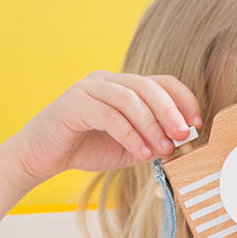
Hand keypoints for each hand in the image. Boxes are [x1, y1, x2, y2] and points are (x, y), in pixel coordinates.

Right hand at [10, 71, 202, 184]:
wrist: (39, 157)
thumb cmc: (84, 149)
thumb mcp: (128, 148)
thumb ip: (152, 143)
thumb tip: (181, 143)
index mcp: (122, 86)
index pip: (160, 82)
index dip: (182, 100)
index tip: (197, 123)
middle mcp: (107, 80)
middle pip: (148, 86)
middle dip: (171, 111)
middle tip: (183, 135)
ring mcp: (89, 88)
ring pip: (130, 98)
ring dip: (152, 124)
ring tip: (163, 148)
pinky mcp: (74, 103)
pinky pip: (109, 115)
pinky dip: (130, 134)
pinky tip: (140, 152)